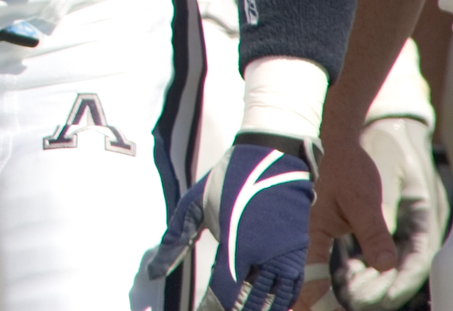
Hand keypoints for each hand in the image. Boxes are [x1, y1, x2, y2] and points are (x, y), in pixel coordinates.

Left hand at [151, 141, 314, 310]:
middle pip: (251, 302)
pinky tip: (270, 307)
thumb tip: (153, 272)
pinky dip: (282, 302)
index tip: (203, 310)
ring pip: (274, 300)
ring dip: (260, 309)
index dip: (214, 308)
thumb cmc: (227, 180)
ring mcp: (284, 255)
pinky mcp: (298, 251)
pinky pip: (292, 288)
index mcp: (234, 246)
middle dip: (237, 310)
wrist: (271, 157)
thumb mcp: (194, 205)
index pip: (224, 294)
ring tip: (245, 310)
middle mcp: (262, 256)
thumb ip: (175, 241)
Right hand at [305, 118, 443, 309]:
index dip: (313, 300)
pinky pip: (309, 264)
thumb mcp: (364, 201)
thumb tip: (386, 267)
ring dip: (307, 295)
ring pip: (300, 274)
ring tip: (315, 310)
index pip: (307, 275)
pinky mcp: (315, 234)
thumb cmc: (347, 170)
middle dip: (304, 303)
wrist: (338, 146)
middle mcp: (302, 235)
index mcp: (309, 229)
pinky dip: (312, 283)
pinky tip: (319, 296)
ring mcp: (306, 235)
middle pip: (296, 280)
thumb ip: (373, 234)